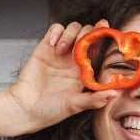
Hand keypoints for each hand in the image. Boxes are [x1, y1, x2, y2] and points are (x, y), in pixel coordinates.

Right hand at [4, 21, 119, 133]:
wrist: (25, 108)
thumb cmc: (49, 111)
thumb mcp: (74, 106)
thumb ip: (93, 100)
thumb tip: (114, 94)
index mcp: (85, 71)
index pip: (99, 49)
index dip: (104, 37)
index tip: (107, 29)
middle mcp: (74, 60)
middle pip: (88, 34)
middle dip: (88, 33)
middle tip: (80, 44)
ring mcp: (60, 52)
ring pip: (73, 28)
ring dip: (71, 34)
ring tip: (61, 50)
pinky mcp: (45, 47)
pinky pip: (55, 29)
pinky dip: (57, 32)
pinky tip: (53, 44)